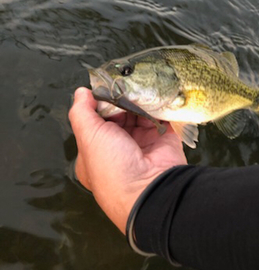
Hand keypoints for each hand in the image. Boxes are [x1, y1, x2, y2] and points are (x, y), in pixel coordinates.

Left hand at [68, 87, 186, 232]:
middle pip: (120, 115)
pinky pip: (162, 117)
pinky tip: (156, 91)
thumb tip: (81, 92)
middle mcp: (120, 149)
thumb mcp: (88, 136)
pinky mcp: (164, 139)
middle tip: (125, 81)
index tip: (105, 87)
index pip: (96, 121)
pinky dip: (160, 104)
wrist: (150, 188)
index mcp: (97, 152)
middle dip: (122, 98)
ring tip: (141, 83)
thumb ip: (81, 112)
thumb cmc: (112, 166)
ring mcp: (143, 144)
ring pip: (141, 113)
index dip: (99, 103)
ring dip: (141, 99)